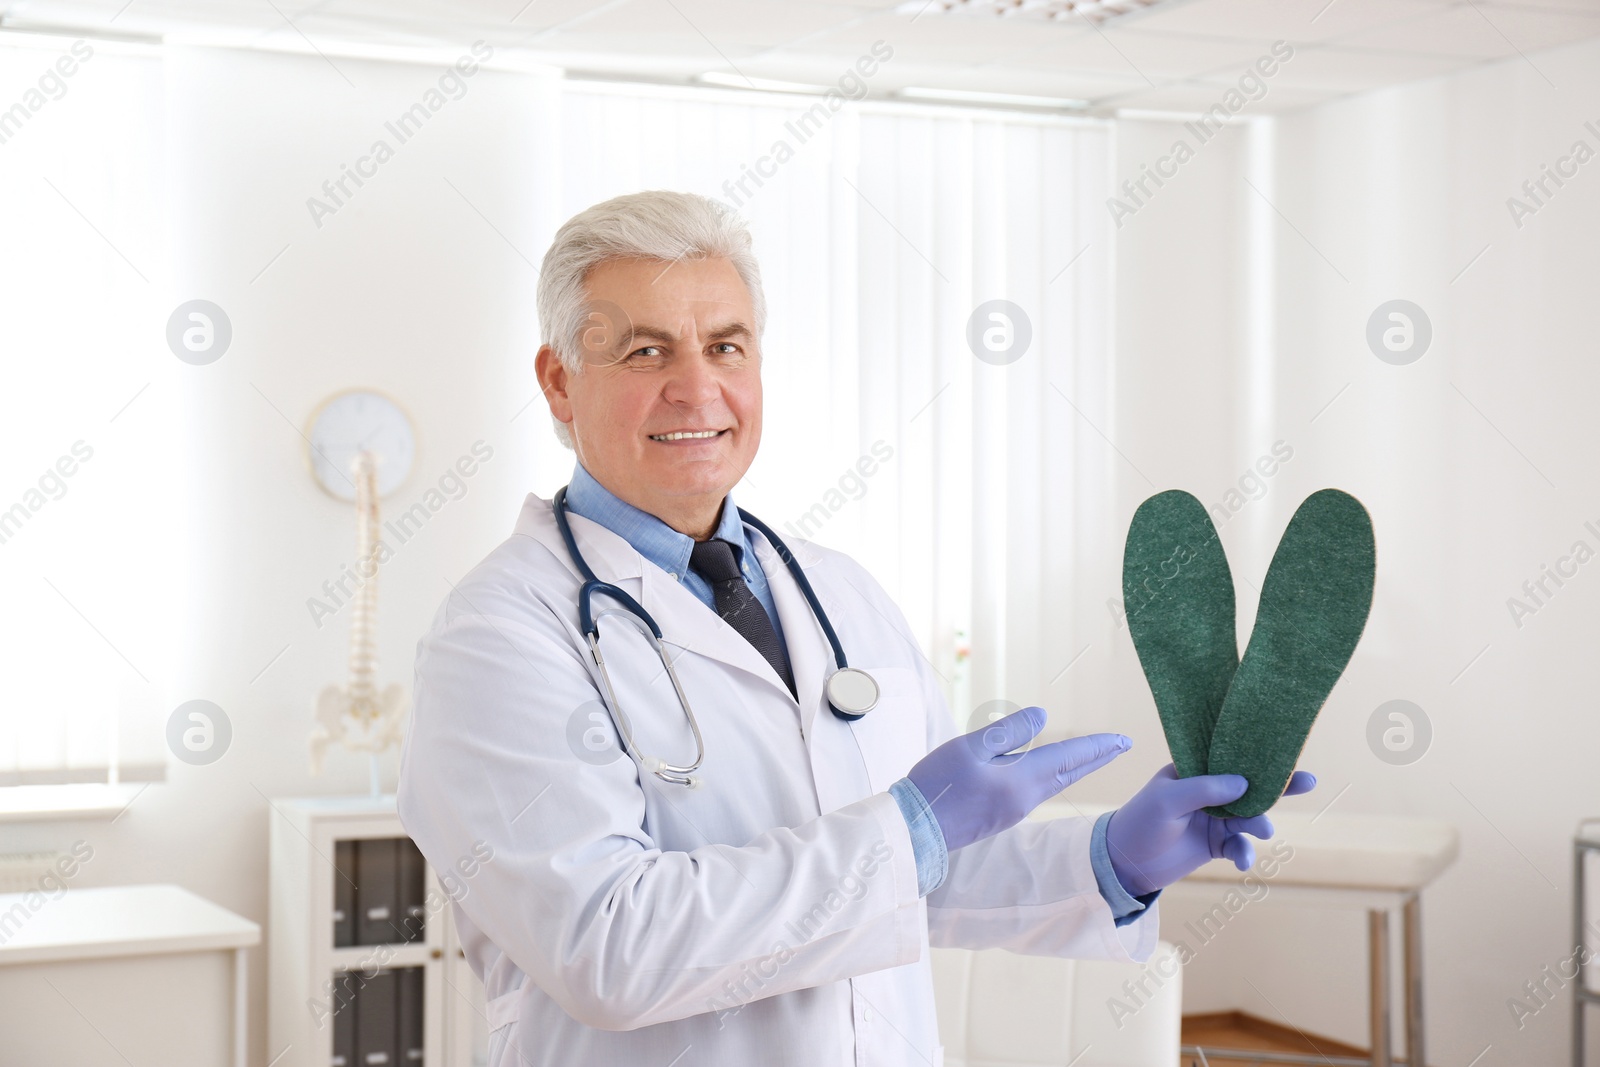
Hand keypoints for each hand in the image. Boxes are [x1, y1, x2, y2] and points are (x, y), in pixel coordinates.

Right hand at [907, 706, 1129, 852]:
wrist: (916, 831)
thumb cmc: (938, 784)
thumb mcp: (970, 748)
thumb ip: (1007, 732)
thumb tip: (1043, 716)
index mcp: (1021, 780)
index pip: (1069, 757)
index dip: (1097, 746)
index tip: (1123, 739)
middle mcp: (1026, 798)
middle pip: (1070, 774)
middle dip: (1097, 758)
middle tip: (1122, 746)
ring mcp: (1014, 811)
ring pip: (1056, 784)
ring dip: (1078, 767)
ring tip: (1093, 756)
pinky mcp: (1001, 817)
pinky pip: (1039, 791)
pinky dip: (1056, 777)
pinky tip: (1051, 773)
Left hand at [1106, 764, 1315, 896]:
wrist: (1125, 863)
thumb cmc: (1140, 821)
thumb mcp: (1167, 800)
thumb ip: (1204, 790)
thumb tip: (1243, 782)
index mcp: (1194, 771)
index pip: (1229, 759)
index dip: (1257, 756)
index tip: (1287, 754)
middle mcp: (1208, 792)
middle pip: (1249, 786)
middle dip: (1277, 786)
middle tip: (1308, 782)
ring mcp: (1213, 818)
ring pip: (1248, 817)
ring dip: (1259, 823)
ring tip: (1264, 831)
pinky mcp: (1214, 845)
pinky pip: (1239, 846)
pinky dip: (1245, 853)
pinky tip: (1243, 862)